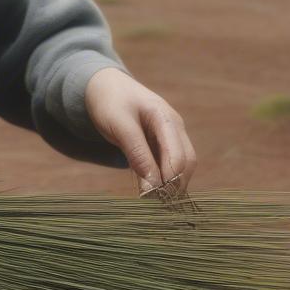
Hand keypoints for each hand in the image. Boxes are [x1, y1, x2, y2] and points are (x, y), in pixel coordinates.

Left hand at [83, 67, 196, 196]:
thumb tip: (153, 184)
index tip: (152, 197)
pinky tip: (149, 191)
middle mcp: (174, 128)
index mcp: (166, 119)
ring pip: (180, 167)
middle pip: (186, 164)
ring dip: (169, 184)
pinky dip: (162, 178)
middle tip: (153, 204)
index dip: (170, 180)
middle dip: (174, 185)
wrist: (104, 85)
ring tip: (151, 202)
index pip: (180, 157)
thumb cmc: (110, 101)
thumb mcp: (119, 124)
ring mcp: (170, 135)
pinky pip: (167, 164)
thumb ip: (136, 152)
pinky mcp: (161, 143)